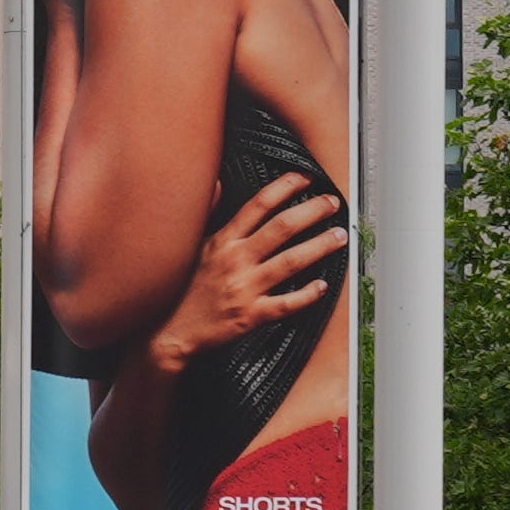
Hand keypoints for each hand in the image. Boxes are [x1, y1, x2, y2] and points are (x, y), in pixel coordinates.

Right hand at [132, 175, 342, 381]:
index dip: (286, 187)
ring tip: (340, 236)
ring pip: (290, 262)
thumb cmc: (182, 287)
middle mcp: (235, 260)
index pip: (258, 205)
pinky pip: (286, 303)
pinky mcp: (250, 316)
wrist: (170, 330)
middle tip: (332, 203)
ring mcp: (244, 288)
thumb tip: (215, 183)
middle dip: (312, 211)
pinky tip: (323, 285)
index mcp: (222, 240)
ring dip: (319, 247)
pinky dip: (307, 294)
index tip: (306, 178)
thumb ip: (206, 212)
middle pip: (282, 228)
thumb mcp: (191, 245)